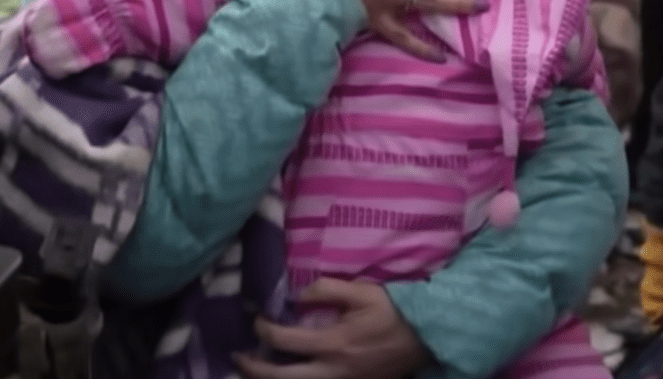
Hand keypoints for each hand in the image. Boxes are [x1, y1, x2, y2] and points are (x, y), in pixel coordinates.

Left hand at [234, 278, 430, 378]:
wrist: (424, 337)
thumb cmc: (391, 310)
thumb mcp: (360, 291)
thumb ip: (325, 290)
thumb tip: (297, 296)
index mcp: (333, 343)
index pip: (285, 341)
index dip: (264, 330)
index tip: (257, 319)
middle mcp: (333, 370)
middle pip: (282, 378)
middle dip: (255, 369)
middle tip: (238, 357)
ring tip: (254, 370)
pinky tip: (286, 373)